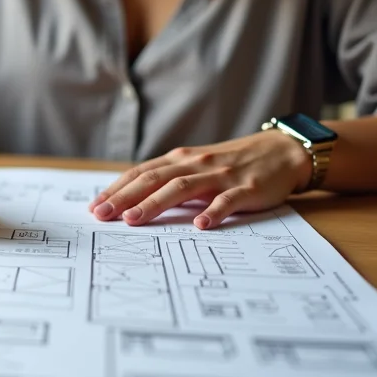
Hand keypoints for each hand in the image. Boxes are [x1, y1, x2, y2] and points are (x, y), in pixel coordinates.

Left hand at [89, 131, 312, 229]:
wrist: (281, 152)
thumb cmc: (232, 164)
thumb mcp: (197, 167)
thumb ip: (170, 180)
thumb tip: (134, 201)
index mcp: (181, 160)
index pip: (141, 173)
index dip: (117, 189)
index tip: (95, 207)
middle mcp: (196, 164)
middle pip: (154, 179)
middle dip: (125, 197)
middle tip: (102, 216)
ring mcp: (221, 176)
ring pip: (182, 187)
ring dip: (155, 204)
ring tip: (133, 220)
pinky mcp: (246, 189)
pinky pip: (227, 201)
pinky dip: (213, 211)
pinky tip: (199, 225)